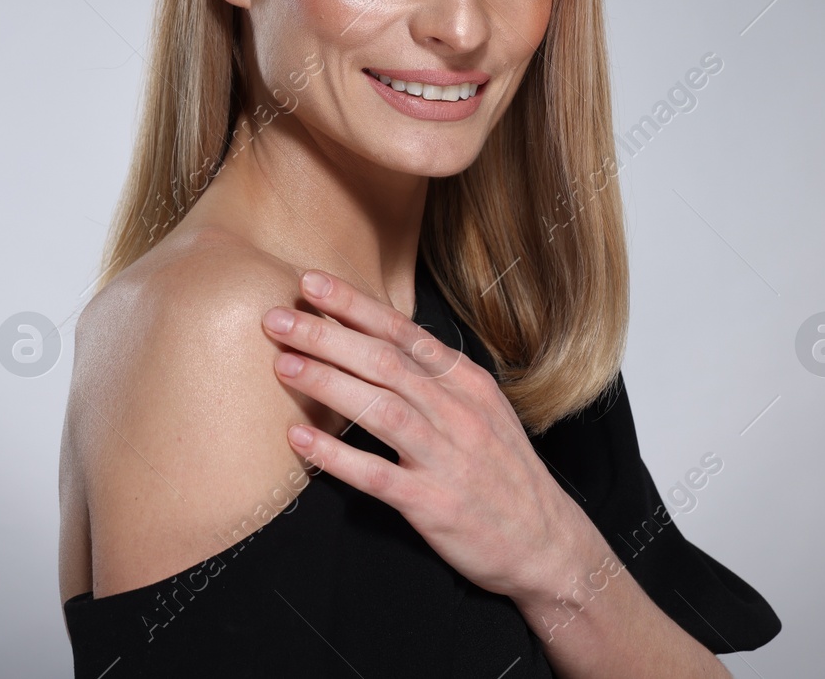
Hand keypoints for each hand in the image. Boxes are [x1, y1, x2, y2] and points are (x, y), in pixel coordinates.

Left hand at [263, 268, 601, 602]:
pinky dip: (336, 455)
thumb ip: (434, 376)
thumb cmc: (501, 471)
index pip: (402, 331)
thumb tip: (376, 340)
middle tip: (277, 318)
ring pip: (381, 408)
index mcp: (466, 382)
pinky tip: (299, 440)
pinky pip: (376, 474)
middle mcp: (458, 411)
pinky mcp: (433, 502)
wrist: (548, 543)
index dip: (354, 305)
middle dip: (327, 335)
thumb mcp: (481, 408)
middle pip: (384, 361)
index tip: (311, 282)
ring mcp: (446, 456)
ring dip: (328, 382)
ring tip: (284, 365)